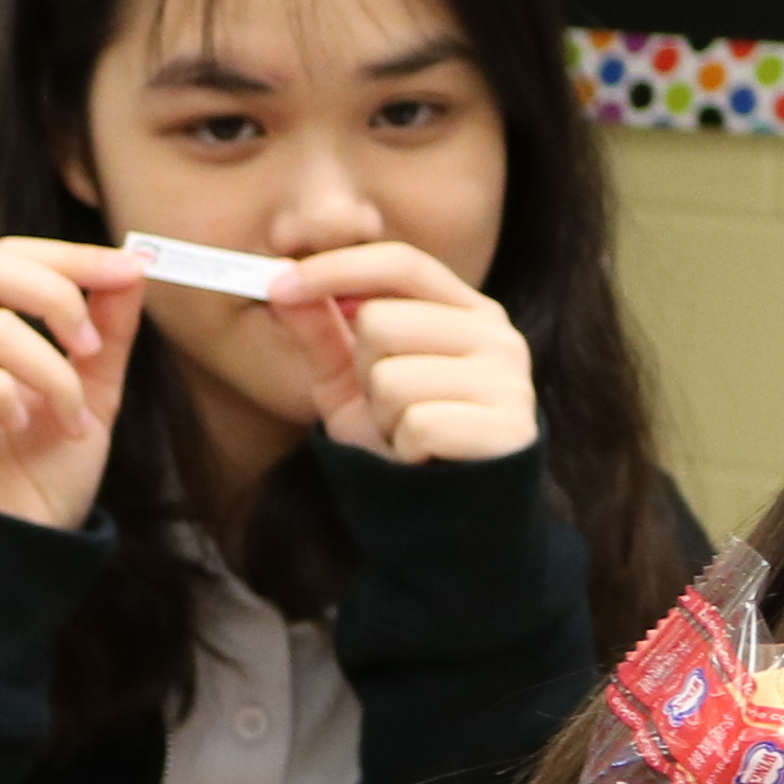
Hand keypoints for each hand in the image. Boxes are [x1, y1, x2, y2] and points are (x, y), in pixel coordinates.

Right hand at [0, 236, 141, 529]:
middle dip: (56, 290)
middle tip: (91, 345)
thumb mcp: (96, 392)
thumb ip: (109, 330)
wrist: (27, 553)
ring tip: (70, 418)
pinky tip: (23, 425)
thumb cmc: (47, 475)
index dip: (71, 255)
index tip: (132, 270)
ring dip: (52, 370)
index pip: (10, 257)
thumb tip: (134, 262)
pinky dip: (5, 394)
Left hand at [272, 244, 538, 468]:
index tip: (274, 286)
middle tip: (388, 407)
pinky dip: (405, 449)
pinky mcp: (508, 428)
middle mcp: (498, 336)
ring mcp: (509, 381)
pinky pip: (416, 425)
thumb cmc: (400, 443)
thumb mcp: (350, 383)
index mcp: (467, 311)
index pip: (400, 263)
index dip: (335, 268)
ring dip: (382, 416)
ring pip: (392, 377)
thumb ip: (320, 331)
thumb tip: (278, 284)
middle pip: (381, 320)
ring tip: (408, 435)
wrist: (447, 521)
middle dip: (363, 371)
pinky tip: (426, 459)